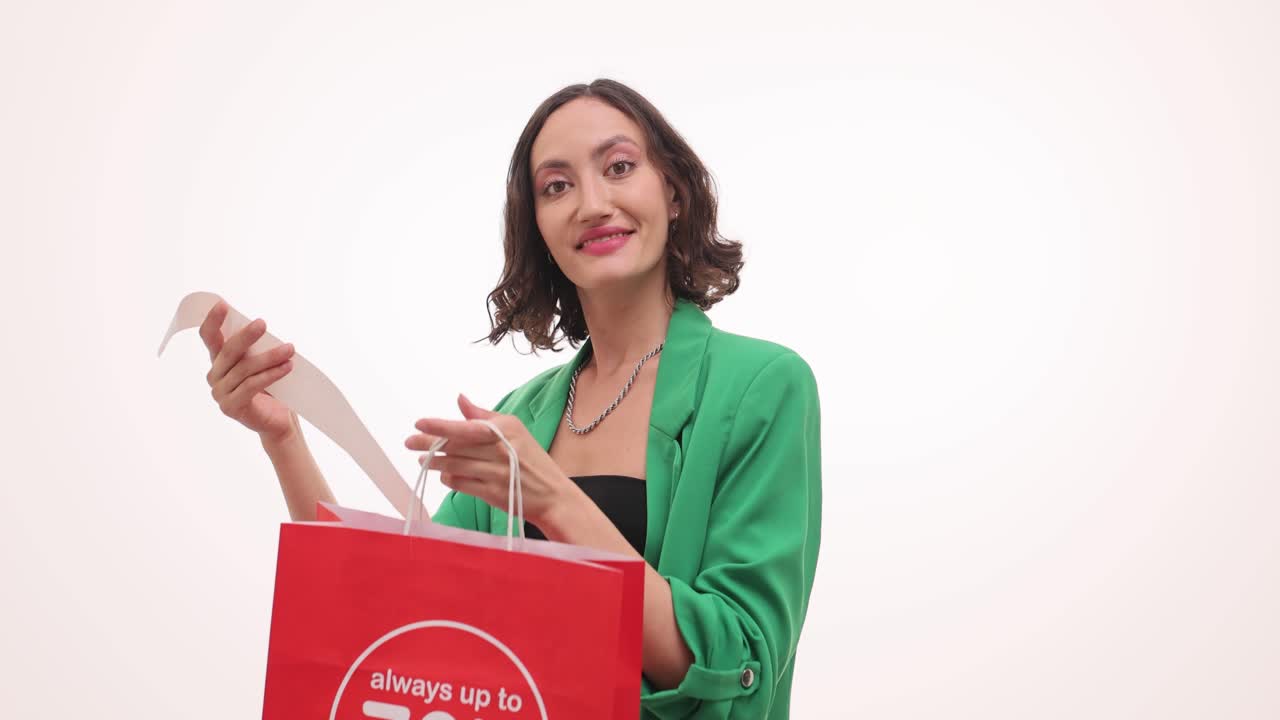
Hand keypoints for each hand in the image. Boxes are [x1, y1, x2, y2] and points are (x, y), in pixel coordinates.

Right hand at [199, 300, 297, 442]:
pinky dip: (270, 375)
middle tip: (263, 323)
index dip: (212, 321)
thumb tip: (260, 325)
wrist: (278, 420)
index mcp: (219, 361)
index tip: (222, 305)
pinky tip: (287, 367)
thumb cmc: (271, 387)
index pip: (209, 337)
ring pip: (244, 369)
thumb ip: (256, 347)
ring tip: (289, 349)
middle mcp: (215, 376)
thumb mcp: (262, 362)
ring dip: (269, 357)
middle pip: (228, 351)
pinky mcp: (230, 407)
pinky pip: (251, 386)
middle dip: (246, 336)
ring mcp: (220, 393)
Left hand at [405, 394, 579, 527]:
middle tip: (410, 442)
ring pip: (453, 465)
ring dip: (434, 462)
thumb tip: (460, 400)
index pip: (465, 427)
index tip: (419, 423)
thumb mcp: (515, 430)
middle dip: (428, 443)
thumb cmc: (532, 460)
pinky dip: (448, 478)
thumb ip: (484, 416)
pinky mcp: (491, 493)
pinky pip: (460, 483)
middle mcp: (499, 450)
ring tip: (422, 459)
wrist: (552, 495)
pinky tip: (444, 475)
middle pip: (455, 446)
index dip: (439, 425)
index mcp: (505, 430)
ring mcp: (494, 473)